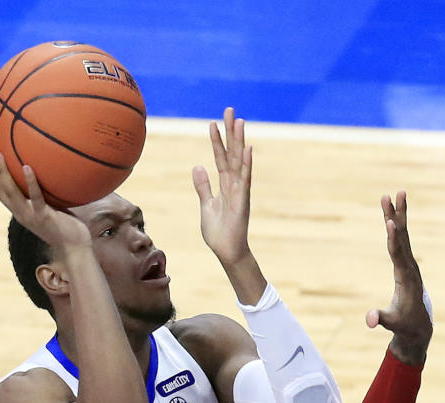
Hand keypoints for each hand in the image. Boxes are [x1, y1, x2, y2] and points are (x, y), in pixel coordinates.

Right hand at [0, 148, 91, 247]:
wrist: (74, 248)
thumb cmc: (66, 225)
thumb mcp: (51, 205)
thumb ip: (44, 191)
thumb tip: (47, 166)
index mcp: (19, 210)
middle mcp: (20, 213)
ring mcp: (31, 216)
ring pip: (11, 192)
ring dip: (2, 172)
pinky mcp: (44, 217)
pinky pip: (35, 198)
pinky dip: (30, 182)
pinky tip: (27, 166)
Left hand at [192, 108, 252, 267]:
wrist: (227, 251)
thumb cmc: (218, 232)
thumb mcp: (206, 205)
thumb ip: (203, 186)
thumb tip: (198, 166)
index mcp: (225, 185)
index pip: (220, 158)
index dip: (216, 140)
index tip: (212, 123)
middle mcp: (234, 184)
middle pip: (231, 153)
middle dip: (230, 132)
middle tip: (229, 109)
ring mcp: (240, 191)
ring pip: (239, 161)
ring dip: (239, 141)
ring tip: (239, 121)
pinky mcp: (242, 200)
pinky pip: (244, 179)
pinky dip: (246, 164)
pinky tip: (247, 148)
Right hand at [366, 192, 431, 366]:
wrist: (418, 327)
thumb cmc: (404, 325)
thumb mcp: (392, 324)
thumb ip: (381, 320)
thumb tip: (370, 319)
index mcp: (406, 278)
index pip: (398, 254)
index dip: (393, 239)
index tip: (391, 222)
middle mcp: (410, 266)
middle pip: (402, 236)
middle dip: (396, 216)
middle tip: (392, 195)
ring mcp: (409, 263)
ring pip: (403, 234)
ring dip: (397, 214)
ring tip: (394, 194)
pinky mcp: (406, 264)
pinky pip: (401, 240)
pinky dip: (396, 226)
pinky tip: (393, 214)